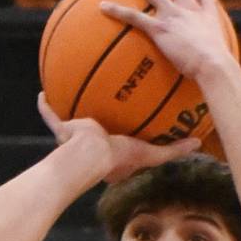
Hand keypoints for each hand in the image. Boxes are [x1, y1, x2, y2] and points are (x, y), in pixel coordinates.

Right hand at [38, 96, 199, 179]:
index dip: (125, 123)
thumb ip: (173, 150)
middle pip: (97, 121)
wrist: (89, 158)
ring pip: (72, 116)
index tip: (132, 108)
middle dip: (99, 109)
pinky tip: (41, 94)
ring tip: (70, 82)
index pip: (121, 133)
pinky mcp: (61, 130)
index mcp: (112, 149)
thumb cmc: (118, 158)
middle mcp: (93, 142)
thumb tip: (198, 143)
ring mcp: (75, 136)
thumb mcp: (150, 153)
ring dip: (70, 104)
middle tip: (105, 89)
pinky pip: (50, 116)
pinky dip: (45, 107)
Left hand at [102, 0, 236, 83]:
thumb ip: (217, 58)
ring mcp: (173, 16)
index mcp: (205, 13)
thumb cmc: (219, 69)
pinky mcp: (160, 29)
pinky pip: (134, 16)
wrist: (213, 65)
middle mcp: (188, 9)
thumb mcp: (223, 57)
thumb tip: (219, 74)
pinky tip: (103, 7)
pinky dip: (117, 10)